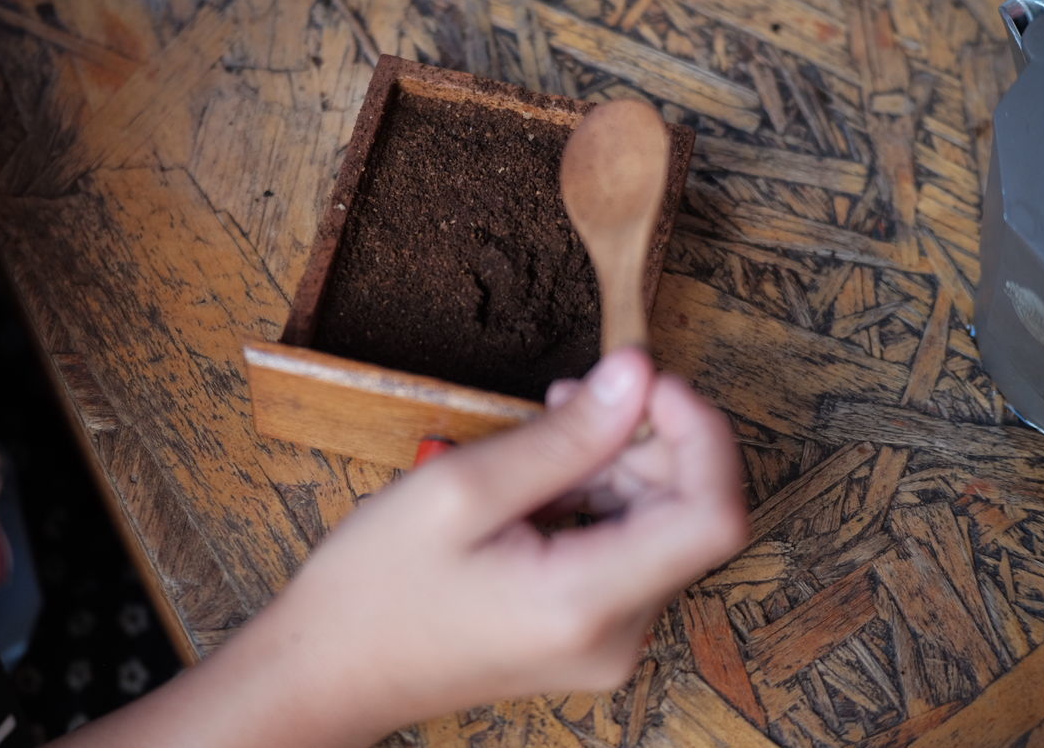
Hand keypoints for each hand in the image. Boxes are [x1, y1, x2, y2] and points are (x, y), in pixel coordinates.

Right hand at [51, 348, 746, 747]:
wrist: (331, 670)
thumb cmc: (377, 586)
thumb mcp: (460, 488)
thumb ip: (563, 436)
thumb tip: (637, 375)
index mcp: (587, 603)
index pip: (712, 515)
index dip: (699, 433)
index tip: (648, 380)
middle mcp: (616, 634)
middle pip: (687, 513)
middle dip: (647, 439)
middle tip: (572, 397)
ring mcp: (607, 640)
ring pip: (657, 526)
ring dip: (618, 463)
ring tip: (546, 431)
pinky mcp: (590, 631)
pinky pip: (625, 548)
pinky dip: (599, 497)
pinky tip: (544, 475)